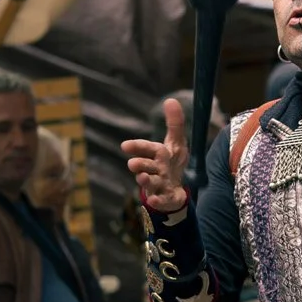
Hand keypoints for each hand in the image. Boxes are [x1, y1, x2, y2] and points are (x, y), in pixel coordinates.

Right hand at [121, 96, 188, 210]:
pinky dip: (158, 201)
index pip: (147, 148)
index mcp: (157, 155)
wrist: (174, 189)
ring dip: (146, 180)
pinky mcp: (164, 198)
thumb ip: (174, 123)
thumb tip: (171, 100)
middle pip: (146, 166)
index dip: (137, 147)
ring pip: (151, 183)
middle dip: (140, 164)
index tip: (125, 145)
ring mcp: (158, 185)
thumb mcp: (176, 142)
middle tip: (133, 164)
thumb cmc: (171, 163)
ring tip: (142, 178)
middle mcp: (155, 169)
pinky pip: (161, 200)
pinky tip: (154, 200)